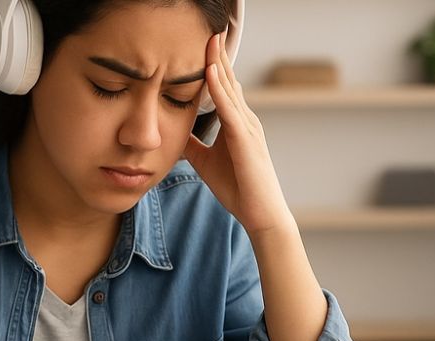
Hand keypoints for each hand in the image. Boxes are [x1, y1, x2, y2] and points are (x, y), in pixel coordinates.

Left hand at [183, 31, 293, 235]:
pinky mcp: (246, 141)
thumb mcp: (206, 162)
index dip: (213, 66)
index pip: (223, 88)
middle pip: (229, 81)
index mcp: (237, 124)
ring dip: (218, 64)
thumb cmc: (239, 190)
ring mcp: (248, 128)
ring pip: (230, 89)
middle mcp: (245, 120)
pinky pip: (230, 110)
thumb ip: (193, 145)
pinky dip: (219, 90)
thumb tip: (173, 134)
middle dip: (218, 55)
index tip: (203, 44)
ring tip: (209, 41)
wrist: (261, 215)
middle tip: (210, 30)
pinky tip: (210, 73)